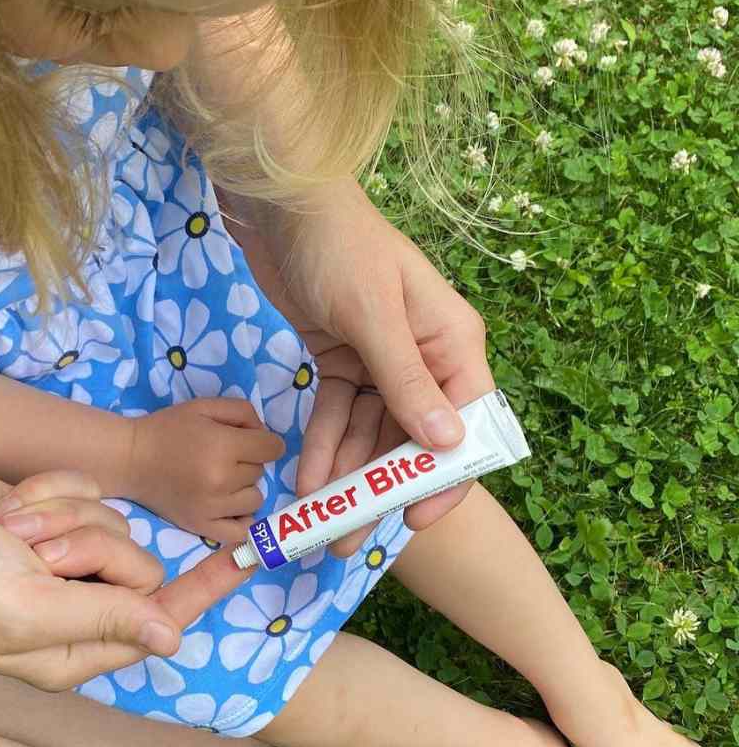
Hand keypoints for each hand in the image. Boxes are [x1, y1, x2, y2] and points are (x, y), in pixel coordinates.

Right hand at [0, 459, 253, 690]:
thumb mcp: (24, 609)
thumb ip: (104, 621)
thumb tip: (173, 640)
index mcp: (68, 649)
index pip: (156, 623)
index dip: (203, 593)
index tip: (247, 559)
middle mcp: (72, 605)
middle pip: (136, 564)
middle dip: (91, 546)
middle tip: (35, 551)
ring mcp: (61, 558)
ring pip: (112, 522)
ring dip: (61, 517)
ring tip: (8, 529)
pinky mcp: (51, 515)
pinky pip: (86, 493)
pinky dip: (48, 492)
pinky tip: (7, 505)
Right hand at [123, 398, 285, 543]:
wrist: (131, 460)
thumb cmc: (168, 429)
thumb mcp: (205, 406)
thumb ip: (243, 412)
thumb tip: (266, 435)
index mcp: (223, 447)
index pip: (273, 448)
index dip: (265, 441)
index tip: (250, 441)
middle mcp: (221, 480)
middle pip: (261, 473)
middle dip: (248, 462)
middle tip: (223, 457)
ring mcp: (212, 508)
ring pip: (255, 500)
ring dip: (244, 489)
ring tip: (222, 481)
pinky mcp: (201, 527)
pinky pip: (240, 531)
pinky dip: (240, 519)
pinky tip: (229, 507)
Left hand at [229, 182, 494, 541]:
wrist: (281, 208)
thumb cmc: (338, 248)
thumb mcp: (373, 316)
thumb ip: (407, 381)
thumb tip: (447, 445)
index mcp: (453, 342)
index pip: (465, 423)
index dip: (443, 478)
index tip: (413, 521)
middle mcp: (425, 356)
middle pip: (411, 436)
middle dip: (379, 487)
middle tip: (347, 537)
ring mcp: (382, 359)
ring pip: (370, 431)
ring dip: (345, 474)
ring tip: (317, 520)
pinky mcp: (342, 358)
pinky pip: (338, 412)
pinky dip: (323, 444)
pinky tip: (306, 480)